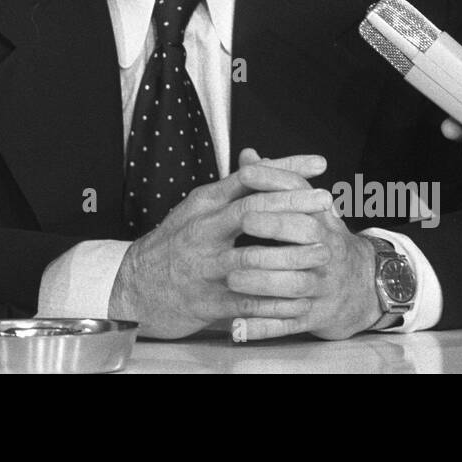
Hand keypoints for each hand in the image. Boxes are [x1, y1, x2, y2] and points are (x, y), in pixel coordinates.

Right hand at [108, 149, 334, 338]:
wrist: (134, 286)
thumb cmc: (173, 245)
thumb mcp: (197, 209)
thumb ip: (230, 188)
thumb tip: (259, 160)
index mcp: (204, 204)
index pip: (248, 177)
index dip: (285, 169)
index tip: (319, 165)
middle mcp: (203, 230)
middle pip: (252, 209)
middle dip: (293, 204)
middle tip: (327, 200)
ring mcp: (204, 266)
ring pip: (251, 256)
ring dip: (292, 255)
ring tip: (323, 251)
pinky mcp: (206, 300)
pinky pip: (247, 301)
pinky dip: (276, 302)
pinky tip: (300, 300)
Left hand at [229, 170, 380, 340]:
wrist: (363, 288)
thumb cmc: (322, 243)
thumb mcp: (308, 212)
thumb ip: (276, 185)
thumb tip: (248, 155)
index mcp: (322, 222)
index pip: (302, 194)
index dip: (275, 181)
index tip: (245, 175)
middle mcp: (327, 251)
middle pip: (305, 236)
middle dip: (274, 228)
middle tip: (241, 222)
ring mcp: (323, 285)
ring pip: (296, 283)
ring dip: (264, 281)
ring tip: (232, 278)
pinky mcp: (315, 316)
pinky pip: (289, 323)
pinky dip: (264, 326)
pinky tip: (239, 326)